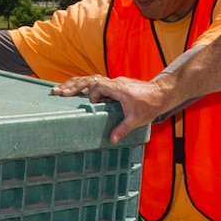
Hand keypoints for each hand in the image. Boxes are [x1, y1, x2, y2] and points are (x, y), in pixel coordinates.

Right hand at [51, 74, 167, 143]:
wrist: (162, 94)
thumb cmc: (150, 105)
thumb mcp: (136, 120)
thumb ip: (122, 129)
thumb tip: (111, 140)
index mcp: (118, 88)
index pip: (97, 85)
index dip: (92, 94)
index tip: (94, 105)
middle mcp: (115, 83)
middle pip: (90, 80)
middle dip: (74, 86)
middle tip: (58, 92)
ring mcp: (117, 83)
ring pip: (93, 81)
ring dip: (80, 87)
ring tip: (62, 91)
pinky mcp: (118, 86)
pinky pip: (100, 85)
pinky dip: (91, 90)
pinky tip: (82, 96)